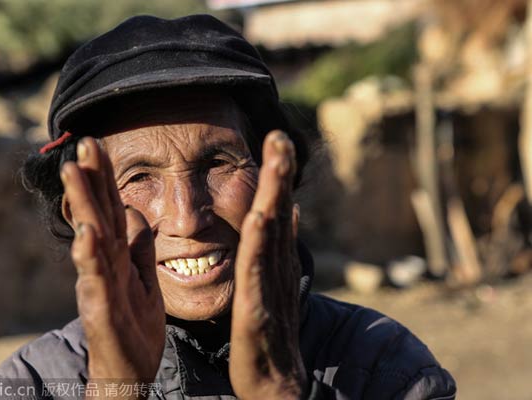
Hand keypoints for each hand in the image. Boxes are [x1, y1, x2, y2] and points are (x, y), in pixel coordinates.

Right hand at [60, 138, 164, 397]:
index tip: (97, 145)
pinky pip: (96, 281)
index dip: (103, 179)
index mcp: (117, 256)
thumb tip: (137, 211)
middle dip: (90, 180)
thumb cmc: (135, 325)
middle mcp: (104, 265)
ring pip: (91, 241)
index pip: (110, 209)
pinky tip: (86, 234)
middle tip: (84, 144)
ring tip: (74, 175)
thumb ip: (139, 246)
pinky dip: (89, 258)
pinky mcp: (102, 311)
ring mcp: (100, 286)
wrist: (131, 371)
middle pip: (97, 216)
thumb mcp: (144, 278)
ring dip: (82, 207)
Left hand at [229, 131, 306, 399]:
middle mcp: (275, 268)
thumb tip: (292, 209)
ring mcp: (268, 288)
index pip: (277, 210)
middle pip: (279, 213)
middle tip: (281, 135)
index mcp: (274, 260)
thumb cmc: (270, 333)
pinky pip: (255, 273)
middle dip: (280, 173)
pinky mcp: (256, 311)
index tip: (277, 138)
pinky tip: (260, 217)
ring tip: (277, 159)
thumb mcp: (273, 282)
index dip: (278, 175)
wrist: (273, 382)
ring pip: (271, 234)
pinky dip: (259, 244)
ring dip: (275, 195)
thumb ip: (279, 246)